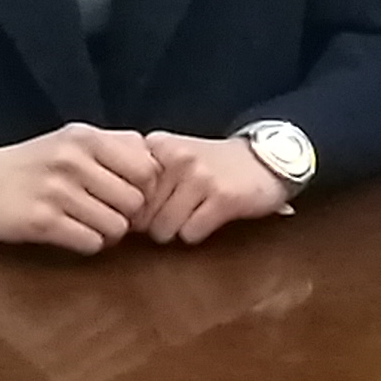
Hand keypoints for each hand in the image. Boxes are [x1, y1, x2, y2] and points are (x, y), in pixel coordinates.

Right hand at [0, 125, 158, 253]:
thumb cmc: (34, 163)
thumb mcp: (72, 140)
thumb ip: (115, 145)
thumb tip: (159, 163)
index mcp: (86, 137)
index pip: (146, 169)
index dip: (146, 189)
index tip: (130, 196)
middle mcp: (73, 160)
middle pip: (134, 202)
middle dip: (127, 215)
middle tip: (108, 214)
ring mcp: (56, 191)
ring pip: (116, 227)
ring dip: (108, 233)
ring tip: (88, 224)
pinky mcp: (42, 221)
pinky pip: (90, 243)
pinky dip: (87, 244)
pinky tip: (72, 233)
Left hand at [137, 131, 293, 244]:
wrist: (265, 159)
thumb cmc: (212, 166)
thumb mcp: (173, 158)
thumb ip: (143, 178)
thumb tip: (115, 215)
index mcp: (157, 146)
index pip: (124, 193)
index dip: (135, 210)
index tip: (150, 208)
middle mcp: (175, 157)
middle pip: (141, 216)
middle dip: (155, 223)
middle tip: (178, 212)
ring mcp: (199, 176)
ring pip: (163, 229)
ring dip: (177, 230)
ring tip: (194, 214)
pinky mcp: (222, 197)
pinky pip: (191, 234)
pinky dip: (198, 233)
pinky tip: (210, 217)